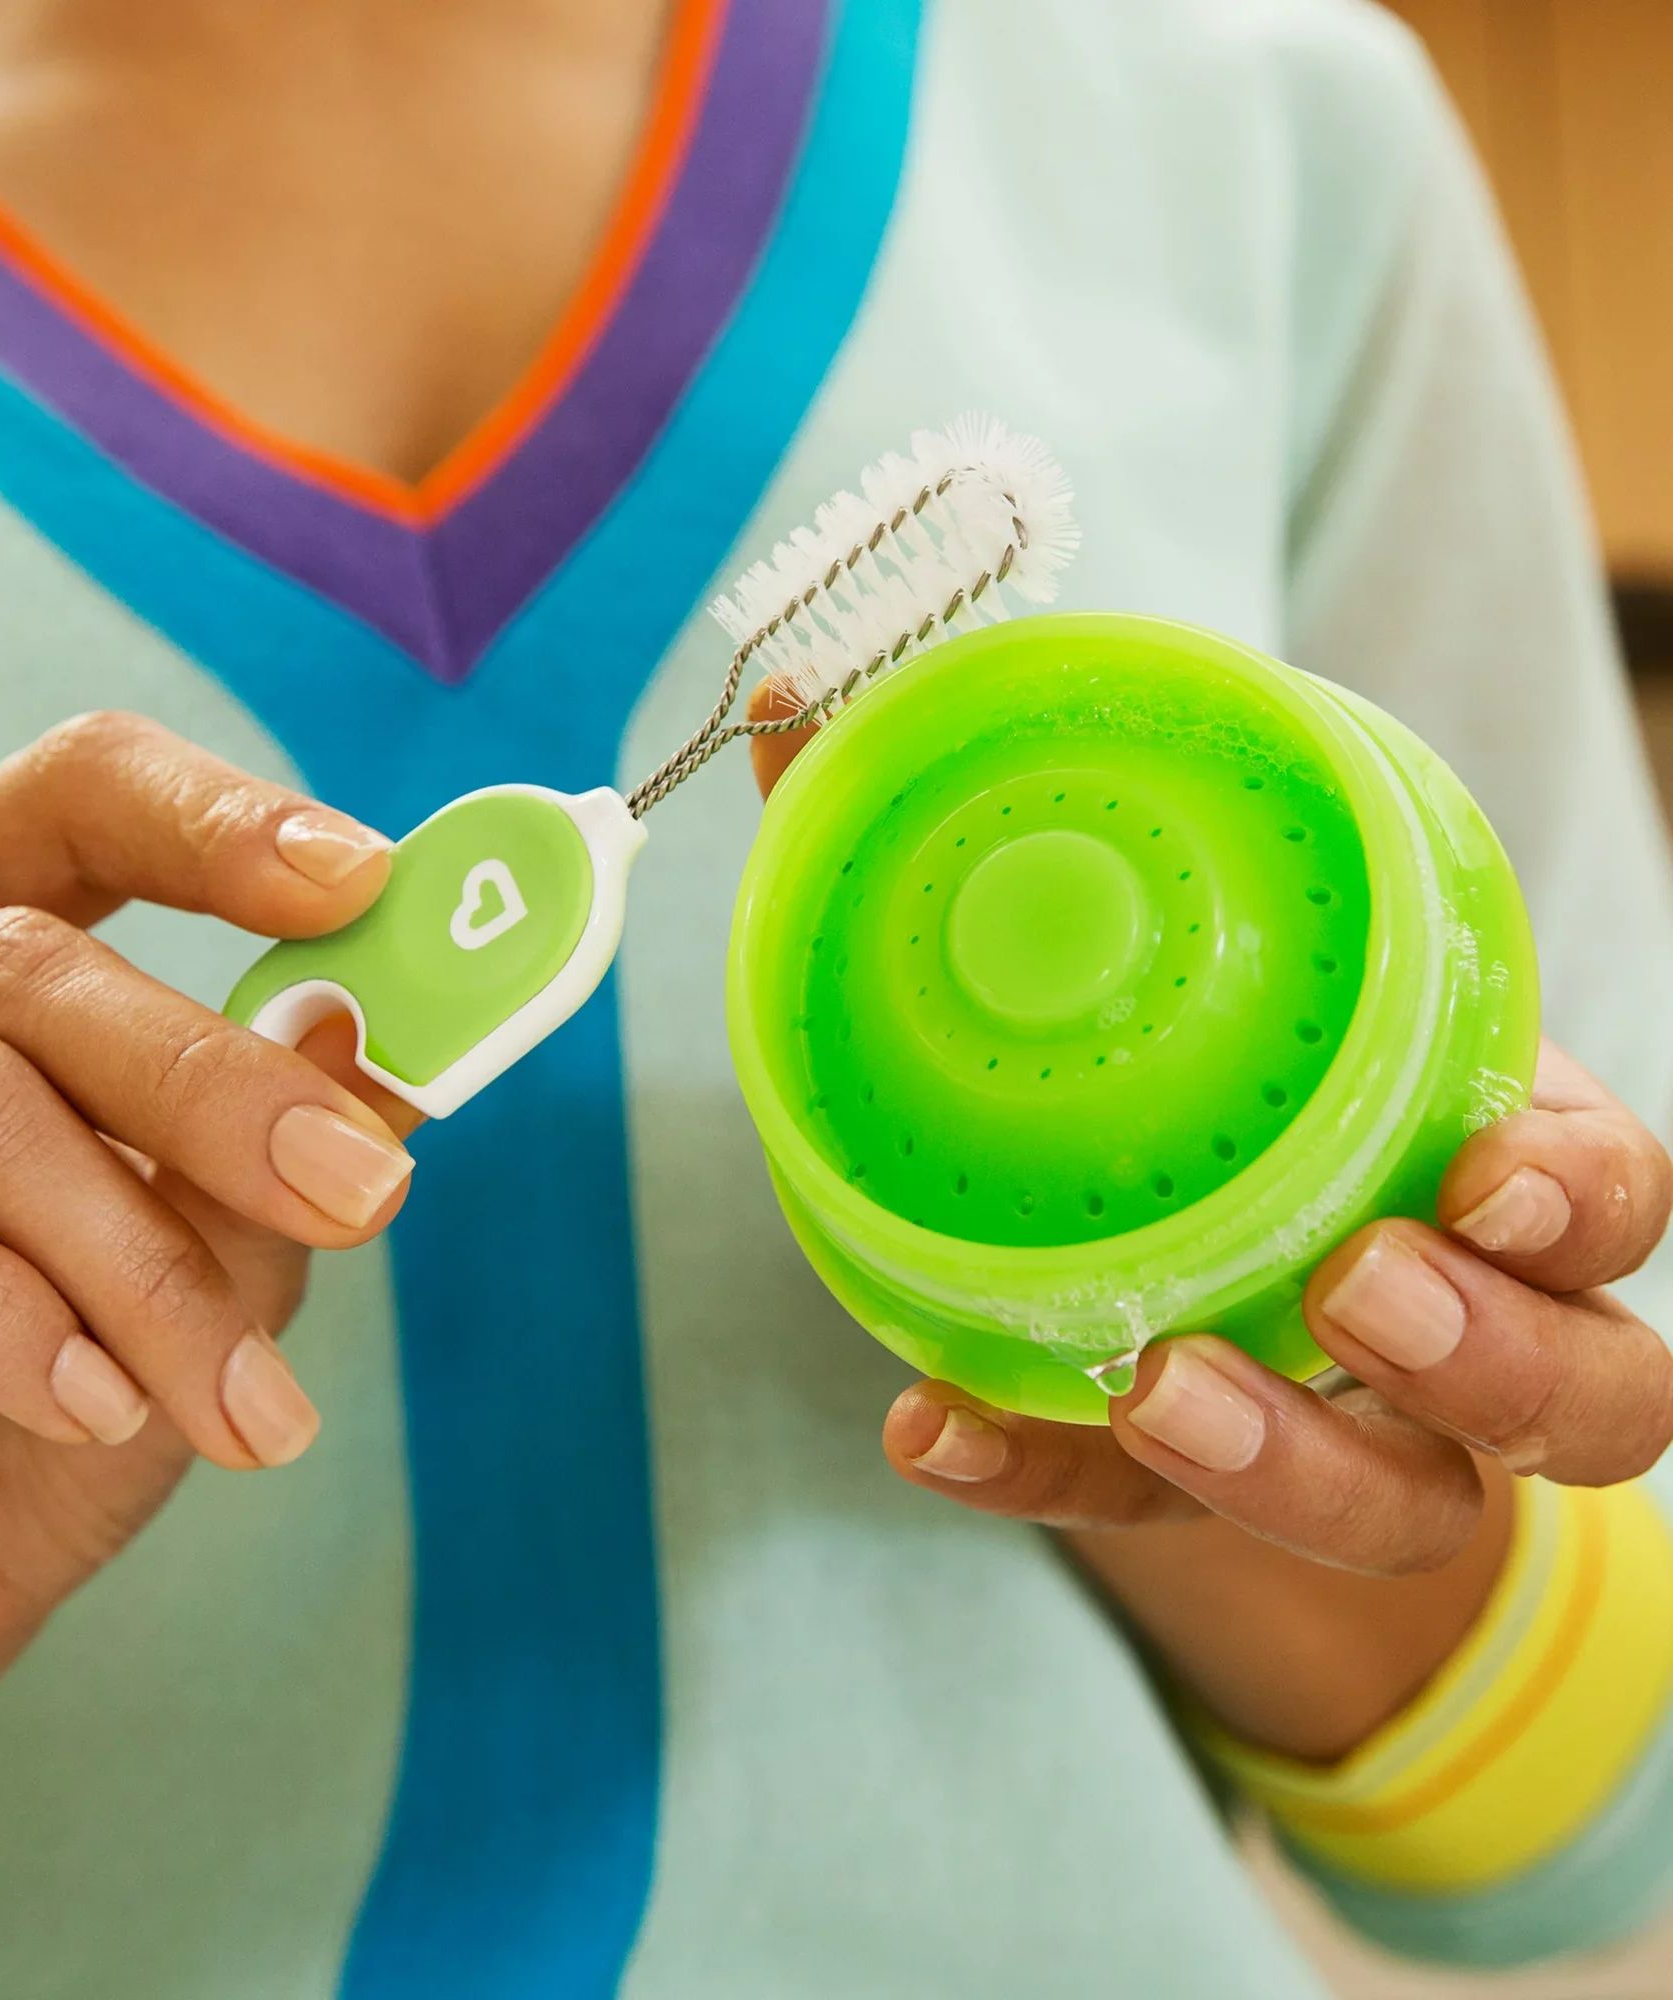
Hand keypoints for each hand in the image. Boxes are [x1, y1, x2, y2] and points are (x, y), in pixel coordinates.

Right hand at [0, 713, 416, 1930]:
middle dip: (222, 1090)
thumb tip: (358, 1033)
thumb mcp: (173, 1301)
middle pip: (27, 964)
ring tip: (234, 1404)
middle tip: (364, 1195)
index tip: (366, 876)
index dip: (215, 824)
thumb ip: (253, 1167)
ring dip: (130, 1260)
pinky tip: (82, 1409)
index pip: (65, 806)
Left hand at [750, 687, 1672, 1760]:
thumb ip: (981, 809)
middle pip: (1576, 1389)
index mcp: (1487, 1155)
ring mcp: (1345, 1430)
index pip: (1603, 1193)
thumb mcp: (1150, 923)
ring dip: (1297, 1466)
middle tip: (1351, 1284)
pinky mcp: (1197, 1496)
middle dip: (1487, 1352)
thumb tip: (797, 697)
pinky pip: (1133, 1524)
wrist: (1151, 1202)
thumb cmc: (1189, 1035)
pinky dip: (1036, 1481)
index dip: (1577, 1193)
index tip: (1486, 1164)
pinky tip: (930, 1433)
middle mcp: (1460, 1315)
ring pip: (1408, 1503)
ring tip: (1160, 1390)